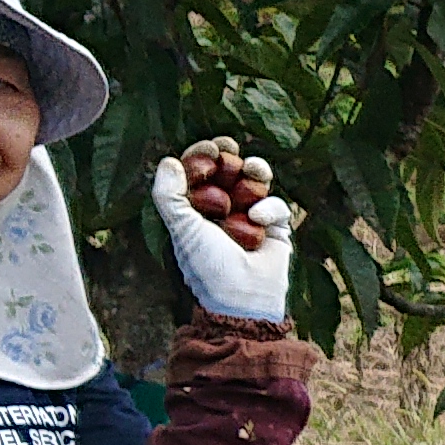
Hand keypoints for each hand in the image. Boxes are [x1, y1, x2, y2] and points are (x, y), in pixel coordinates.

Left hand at [154, 142, 298, 325]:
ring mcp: (250, 220)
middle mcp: (223, 214)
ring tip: (253, 169)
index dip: (201, 157)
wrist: (245, 298)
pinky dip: (268, 208)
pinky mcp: (276, 228)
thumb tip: (168, 160)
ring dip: (255, 171)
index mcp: (196, 213)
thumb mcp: (181, 229)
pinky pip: (275, 205)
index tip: (208, 146)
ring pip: (255, 183)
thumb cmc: (207, 266)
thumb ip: (168, 196)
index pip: (198, 176)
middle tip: (229, 146)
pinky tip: (259, 220)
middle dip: (229, 157)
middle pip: (228, 173)